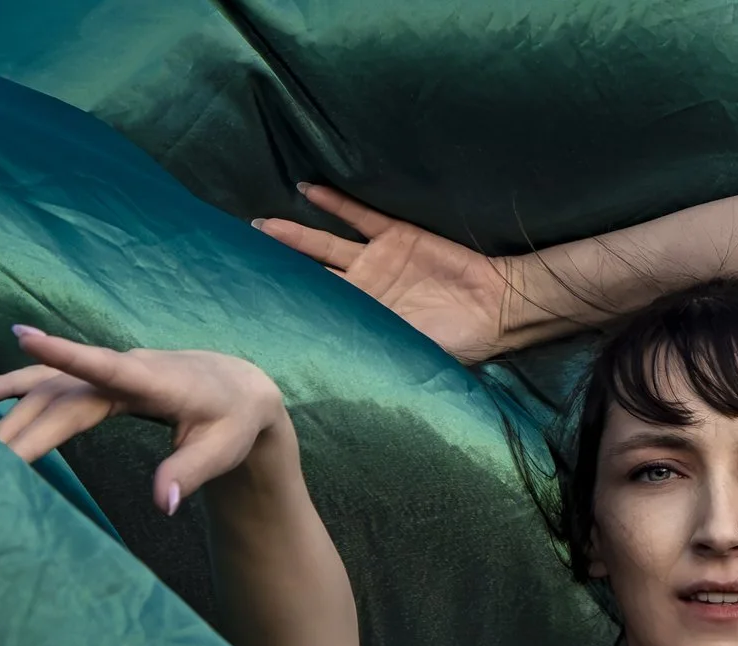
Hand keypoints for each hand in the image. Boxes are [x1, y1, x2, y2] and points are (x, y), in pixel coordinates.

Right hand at [0, 327, 289, 513]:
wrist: (239, 387)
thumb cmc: (232, 422)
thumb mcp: (221, 450)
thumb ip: (189, 474)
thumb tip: (163, 505)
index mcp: (153, 381)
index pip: (104, 366)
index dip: (65, 353)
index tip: (23, 336)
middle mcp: (123, 369)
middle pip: (64, 393)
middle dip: (24, 423)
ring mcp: (107, 371)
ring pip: (50, 384)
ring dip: (8, 395)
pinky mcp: (99, 379)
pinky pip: (52, 382)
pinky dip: (17, 387)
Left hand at [253, 184, 525, 363]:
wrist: (497, 307)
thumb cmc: (458, 340)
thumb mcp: (410, 353)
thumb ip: (373, 349)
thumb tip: (331, 363)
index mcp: (363, 321)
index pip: (315, 312)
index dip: (285, 306)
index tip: (251, 303)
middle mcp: (363, 290)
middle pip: (310, 276)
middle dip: (278, 268)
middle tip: (240, 258)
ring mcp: (377, 261)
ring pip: (325, 244)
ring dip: (294, 234)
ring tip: (260, 225)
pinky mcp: (397, 236)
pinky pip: (359, 216)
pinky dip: (335, 202)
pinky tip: (308, 189)